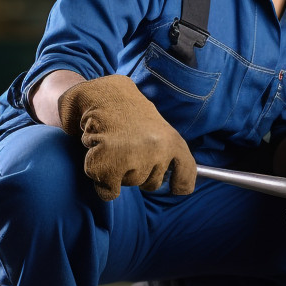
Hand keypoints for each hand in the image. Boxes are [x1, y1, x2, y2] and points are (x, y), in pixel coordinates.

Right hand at [57, 75, 195, 200]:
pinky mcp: (107, 164)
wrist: (101, 94)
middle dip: (139, 171)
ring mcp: (133, 157)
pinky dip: (103, 183)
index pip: (186, 172)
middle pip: (152, 183)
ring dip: (120, 172)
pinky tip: (99, 159)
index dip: (181, 183)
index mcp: (172, 141)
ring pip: (129, 184)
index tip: (177, 189)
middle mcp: (157, 150)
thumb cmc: (129, 112)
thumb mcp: (158, 127)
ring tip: (113, 147)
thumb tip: (181, 188)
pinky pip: (108, 191)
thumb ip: (167, 152)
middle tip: (128, 148)